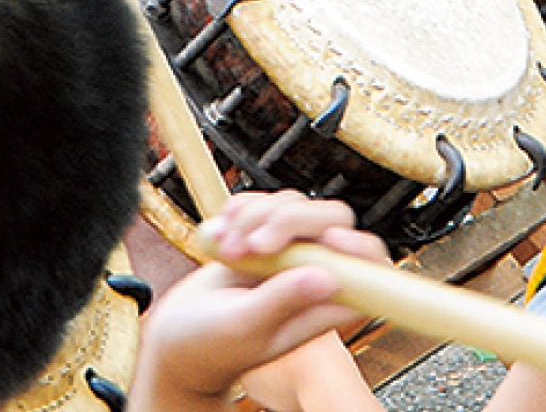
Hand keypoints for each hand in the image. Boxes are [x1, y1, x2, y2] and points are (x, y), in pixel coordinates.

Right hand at [128, 195, 387, 411]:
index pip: (370, 267)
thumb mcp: (246, 328)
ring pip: (293, 203)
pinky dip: (238, 210)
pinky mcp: (260, 232)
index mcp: (323, 305)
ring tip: (228, 252)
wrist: (175, 337)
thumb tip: (328, 278)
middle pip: (331, 218)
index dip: (361, 247)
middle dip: (290, 221)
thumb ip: (282, 301)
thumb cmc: (213, 346)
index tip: (332, 239)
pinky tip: (221, 236)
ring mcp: (287, 250)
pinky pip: (260, 199)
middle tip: (256, 245)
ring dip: (255, 217)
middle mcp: (312, 272)